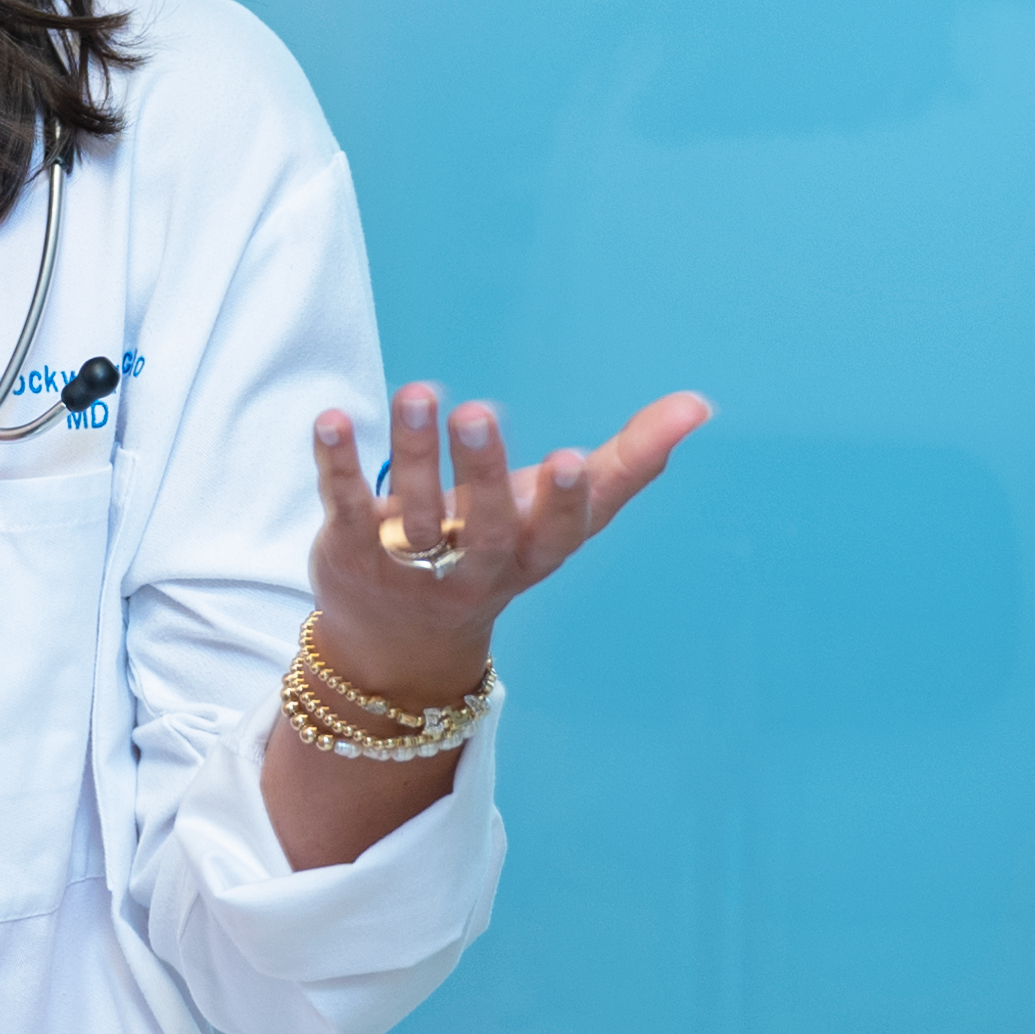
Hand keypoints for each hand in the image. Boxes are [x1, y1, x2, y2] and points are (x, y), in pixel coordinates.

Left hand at [304, 379, 711, 705]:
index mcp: (532, 555)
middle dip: (481, 472)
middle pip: (482, 524)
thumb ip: (628, 462)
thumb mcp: (563, 516)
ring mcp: (409, 563)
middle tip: (477, 412)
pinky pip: (345, 504)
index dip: (564, 501)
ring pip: (414, 510)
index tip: (571, 459)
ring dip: (414, 451)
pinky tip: (335, 418)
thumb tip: (699, 405)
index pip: (556, 534)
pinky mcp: (351, 551)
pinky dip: (338, 464)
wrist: (400, 641)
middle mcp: (473, 567)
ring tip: (418, 392)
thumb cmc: (499, 553)